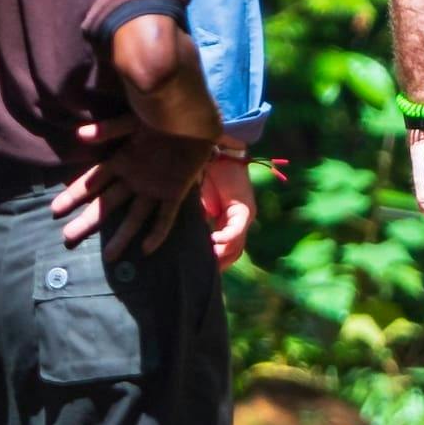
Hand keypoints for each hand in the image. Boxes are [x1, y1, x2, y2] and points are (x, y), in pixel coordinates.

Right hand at [53, 127, 211, 256]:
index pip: (92, 182)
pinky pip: (166, 217)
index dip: (74, 195)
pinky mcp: (175, 192)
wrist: (192, 114)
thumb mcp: (131, 121)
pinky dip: (157, 233)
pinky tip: (146, 249)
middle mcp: (134, 179)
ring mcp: (154, 188)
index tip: (55, 209)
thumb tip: (79, 135)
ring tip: (109, 257)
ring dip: (122, 236)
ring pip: (134, 217)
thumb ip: (107, 130)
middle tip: (67, 238)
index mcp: (122, 161)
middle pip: (107, 205)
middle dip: (88, 221)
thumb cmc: (160, 114)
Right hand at [200, 152, 256, 268]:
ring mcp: (245, 217)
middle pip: (233, 253)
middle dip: (218, 264)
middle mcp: (239, 223)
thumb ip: (194, 221)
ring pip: (237, 246)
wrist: (219, 152)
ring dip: (222, 255)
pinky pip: (236, 230)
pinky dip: (225, 239)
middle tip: (201, 272)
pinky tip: (213, 242)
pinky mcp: (245, 209)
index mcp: (226, 222)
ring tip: (206, 260)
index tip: (198, 270)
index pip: (224, 250)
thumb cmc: (205, 174)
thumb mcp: (196, 203)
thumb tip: (177, 240)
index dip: (214, 262)